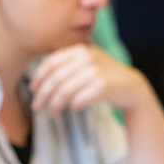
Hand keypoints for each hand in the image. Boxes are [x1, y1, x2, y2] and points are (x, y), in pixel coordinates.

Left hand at [29, 43, 151, 116]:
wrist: (131, 87)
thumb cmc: (103, 77)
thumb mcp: (86, 63)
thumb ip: (67, 65)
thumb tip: (38, 78)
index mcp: (79, 50)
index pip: (51, 62)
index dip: (39, 76)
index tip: (32, 89)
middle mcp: (87, 57)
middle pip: (56, 78)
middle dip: (43, 94)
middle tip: (36, 106)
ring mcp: (96, 70)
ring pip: (65, 90)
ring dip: (55, 104)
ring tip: (52, 113)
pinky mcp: (103, 85)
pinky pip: (80, 98)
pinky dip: (74, 105)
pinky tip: (73, 108)